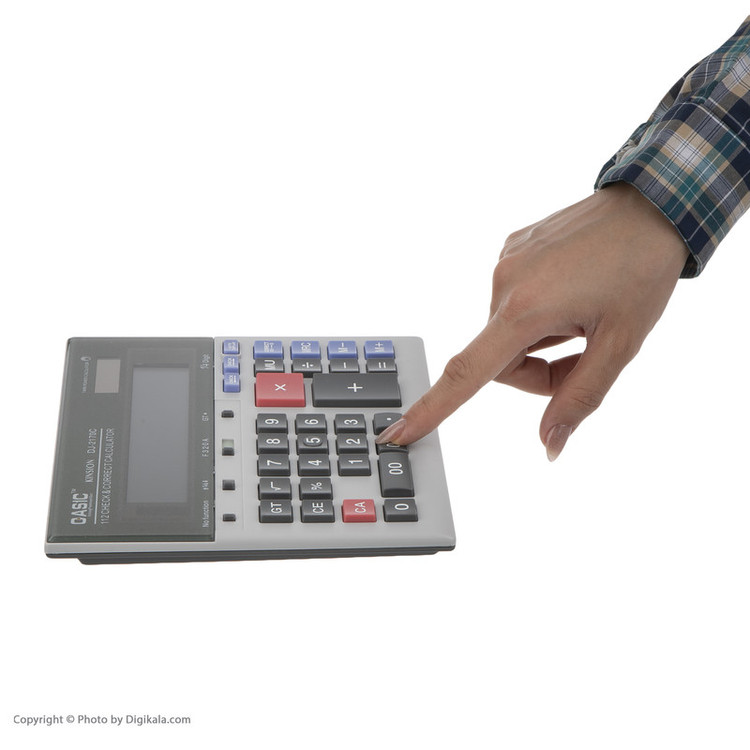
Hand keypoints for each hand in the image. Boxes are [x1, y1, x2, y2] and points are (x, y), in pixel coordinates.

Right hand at [376, 183, 689, 459]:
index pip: (467, 372)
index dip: (432, 408)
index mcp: (525, 308)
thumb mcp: (621, 344)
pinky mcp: (512, 248)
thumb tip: (549, 444)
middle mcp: (503, 282)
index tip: (398, 433)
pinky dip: (537, 312)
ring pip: (507, 332)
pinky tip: (571, 292)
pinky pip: (512, 300)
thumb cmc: (642, 269)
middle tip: (584, 352)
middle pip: (499, 359)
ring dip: (539, 339)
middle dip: (537, 371)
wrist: (654, 203)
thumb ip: (579, 398)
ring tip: (582, 316)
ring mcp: (505, 261)